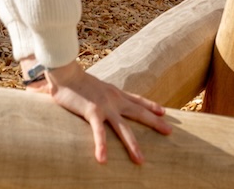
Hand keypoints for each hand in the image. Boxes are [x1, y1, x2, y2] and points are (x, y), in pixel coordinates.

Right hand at [30, 61, 171, 164]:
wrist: (64, 72)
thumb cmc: (74, 80)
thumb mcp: (93, 86)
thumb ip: (95, 93)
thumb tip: (94, 98)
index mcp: (114, 92)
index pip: (137, 99)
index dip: (151, 105)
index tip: (163, 112)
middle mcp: (114, 99)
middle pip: (139, 113)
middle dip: (155, 122)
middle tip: (169, 131)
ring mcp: (105, 106)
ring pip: (124, 128)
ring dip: (133, 145)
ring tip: (140, 160)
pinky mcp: (92, 112)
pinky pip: (99, 133)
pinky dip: (101, 146)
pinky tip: (103, 160)